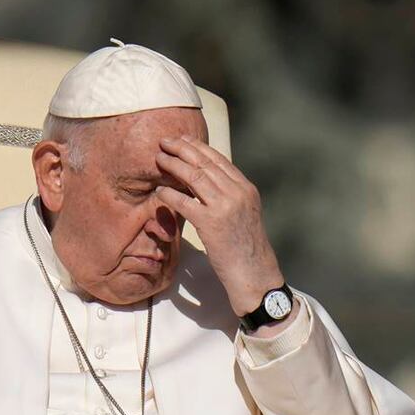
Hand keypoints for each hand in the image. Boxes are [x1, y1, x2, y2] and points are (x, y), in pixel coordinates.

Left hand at [154, 135, 284, 316]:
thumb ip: (229, 197)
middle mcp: (238, 193)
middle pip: (205, 163)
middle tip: (165, 141)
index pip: (219, 160)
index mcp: (246, 189)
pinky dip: (170, 193)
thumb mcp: (244, 215)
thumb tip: (208, 185)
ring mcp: (225, 207)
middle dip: (183, 149)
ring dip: (174, 165)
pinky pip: (185, 202)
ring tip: (159, 159)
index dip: (198, 147)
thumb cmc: (245, 249)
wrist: (255, 274)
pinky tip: (159, 190)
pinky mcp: (212, 224)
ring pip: (195, 177)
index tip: (182, 140)